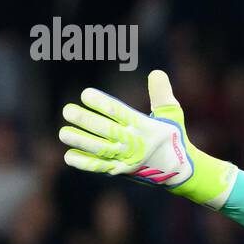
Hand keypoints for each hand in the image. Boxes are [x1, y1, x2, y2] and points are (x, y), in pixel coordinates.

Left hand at [58, 70, 236, 207]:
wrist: (180, 171)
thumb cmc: (174, 138)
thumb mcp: (173, 114)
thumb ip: (162, 94)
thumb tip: (156, 72)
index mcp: (146, 126)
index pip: (120, 112)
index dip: (102, 103)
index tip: (86, 94)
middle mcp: (135, 143)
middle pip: (106, 130)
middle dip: (85, 120)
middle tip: (67, 110)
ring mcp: (128, 159)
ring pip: (100, 149)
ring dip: (80, 141)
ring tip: (63, 132)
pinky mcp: (122, 171)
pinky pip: (100, 167)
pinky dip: (84, 163)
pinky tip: (69, 155)